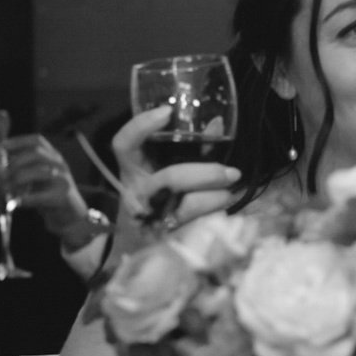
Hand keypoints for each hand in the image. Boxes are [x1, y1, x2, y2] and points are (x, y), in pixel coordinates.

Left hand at [1, 134, 98, 250]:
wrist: (72, 216)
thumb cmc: (50, 195)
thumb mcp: (40, 177)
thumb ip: (25, 169)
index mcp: (54, 157)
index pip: (37, 141)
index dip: (19, 141)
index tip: (2, 147)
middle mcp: (60, 165)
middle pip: (35, 154)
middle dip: (15, 162)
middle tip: (1, 174)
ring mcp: (63, 181)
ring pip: (37, 173)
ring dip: (17, 180)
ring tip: (5, 189)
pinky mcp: (62, 198)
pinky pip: (39, 196)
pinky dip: (23, 200)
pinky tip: (14, 204)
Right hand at [111, 107, 240, 249]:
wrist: (141, 244)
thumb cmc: (159, 195)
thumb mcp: (166, 169)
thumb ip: (190, 148)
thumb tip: (218, 123)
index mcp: (131, 170)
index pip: (124, 144)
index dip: (141, 127)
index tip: (167, 111)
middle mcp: (136, 192)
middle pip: (168, 178)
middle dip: (204, 174)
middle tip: (232, 173)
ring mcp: (148, 217)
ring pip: (184, 205)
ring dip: (214, 197)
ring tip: (230, 191)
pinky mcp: (163, 235)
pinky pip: (192, 223)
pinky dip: (212, 211)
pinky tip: (225, 203)